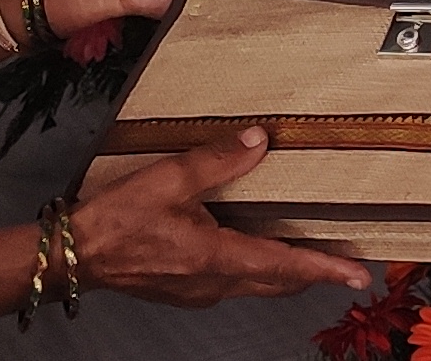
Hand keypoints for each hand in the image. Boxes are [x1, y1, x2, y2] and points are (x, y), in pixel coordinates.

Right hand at [59, 127, 371, 307]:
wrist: (74, 255)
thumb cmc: (116, 220)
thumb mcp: (169, 178)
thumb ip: (218, 159)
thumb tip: (259, 140)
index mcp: (217, 257)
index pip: (286, 266)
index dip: (325, 268)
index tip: (357, 272)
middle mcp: (215, 282)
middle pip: (278, 282)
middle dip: (313, 273)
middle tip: (343, 263)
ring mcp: (199, 290)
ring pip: (256, 284)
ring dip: (284, 272)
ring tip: (308, 256)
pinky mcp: (185, 289)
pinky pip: (232, 282)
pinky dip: (254, 269)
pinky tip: (251, 250)